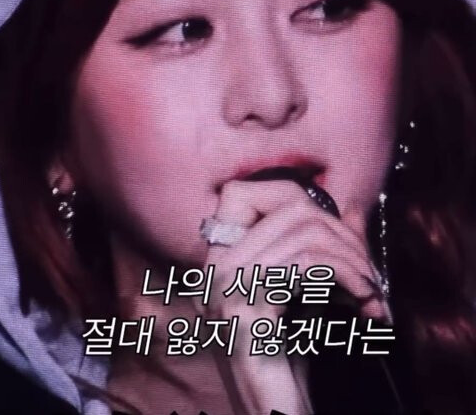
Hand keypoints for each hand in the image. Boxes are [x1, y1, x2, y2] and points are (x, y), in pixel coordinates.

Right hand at [200, 179, 387, 414]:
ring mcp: (224, 288)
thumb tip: (343, 214)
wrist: (274, 412)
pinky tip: (363, 303)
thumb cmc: (289, 359)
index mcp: (220, 259)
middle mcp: (214, 268)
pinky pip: (305, 264)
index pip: (241, 191)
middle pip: (288, 206)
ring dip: (352, 258)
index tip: (331, 232)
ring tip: (369, 290)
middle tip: (367, 270)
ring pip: (303, 231)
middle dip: (343, 233)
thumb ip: (304, 253)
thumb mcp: (294, 295)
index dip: (293, 197)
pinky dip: (347, 276)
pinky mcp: (245, 311)